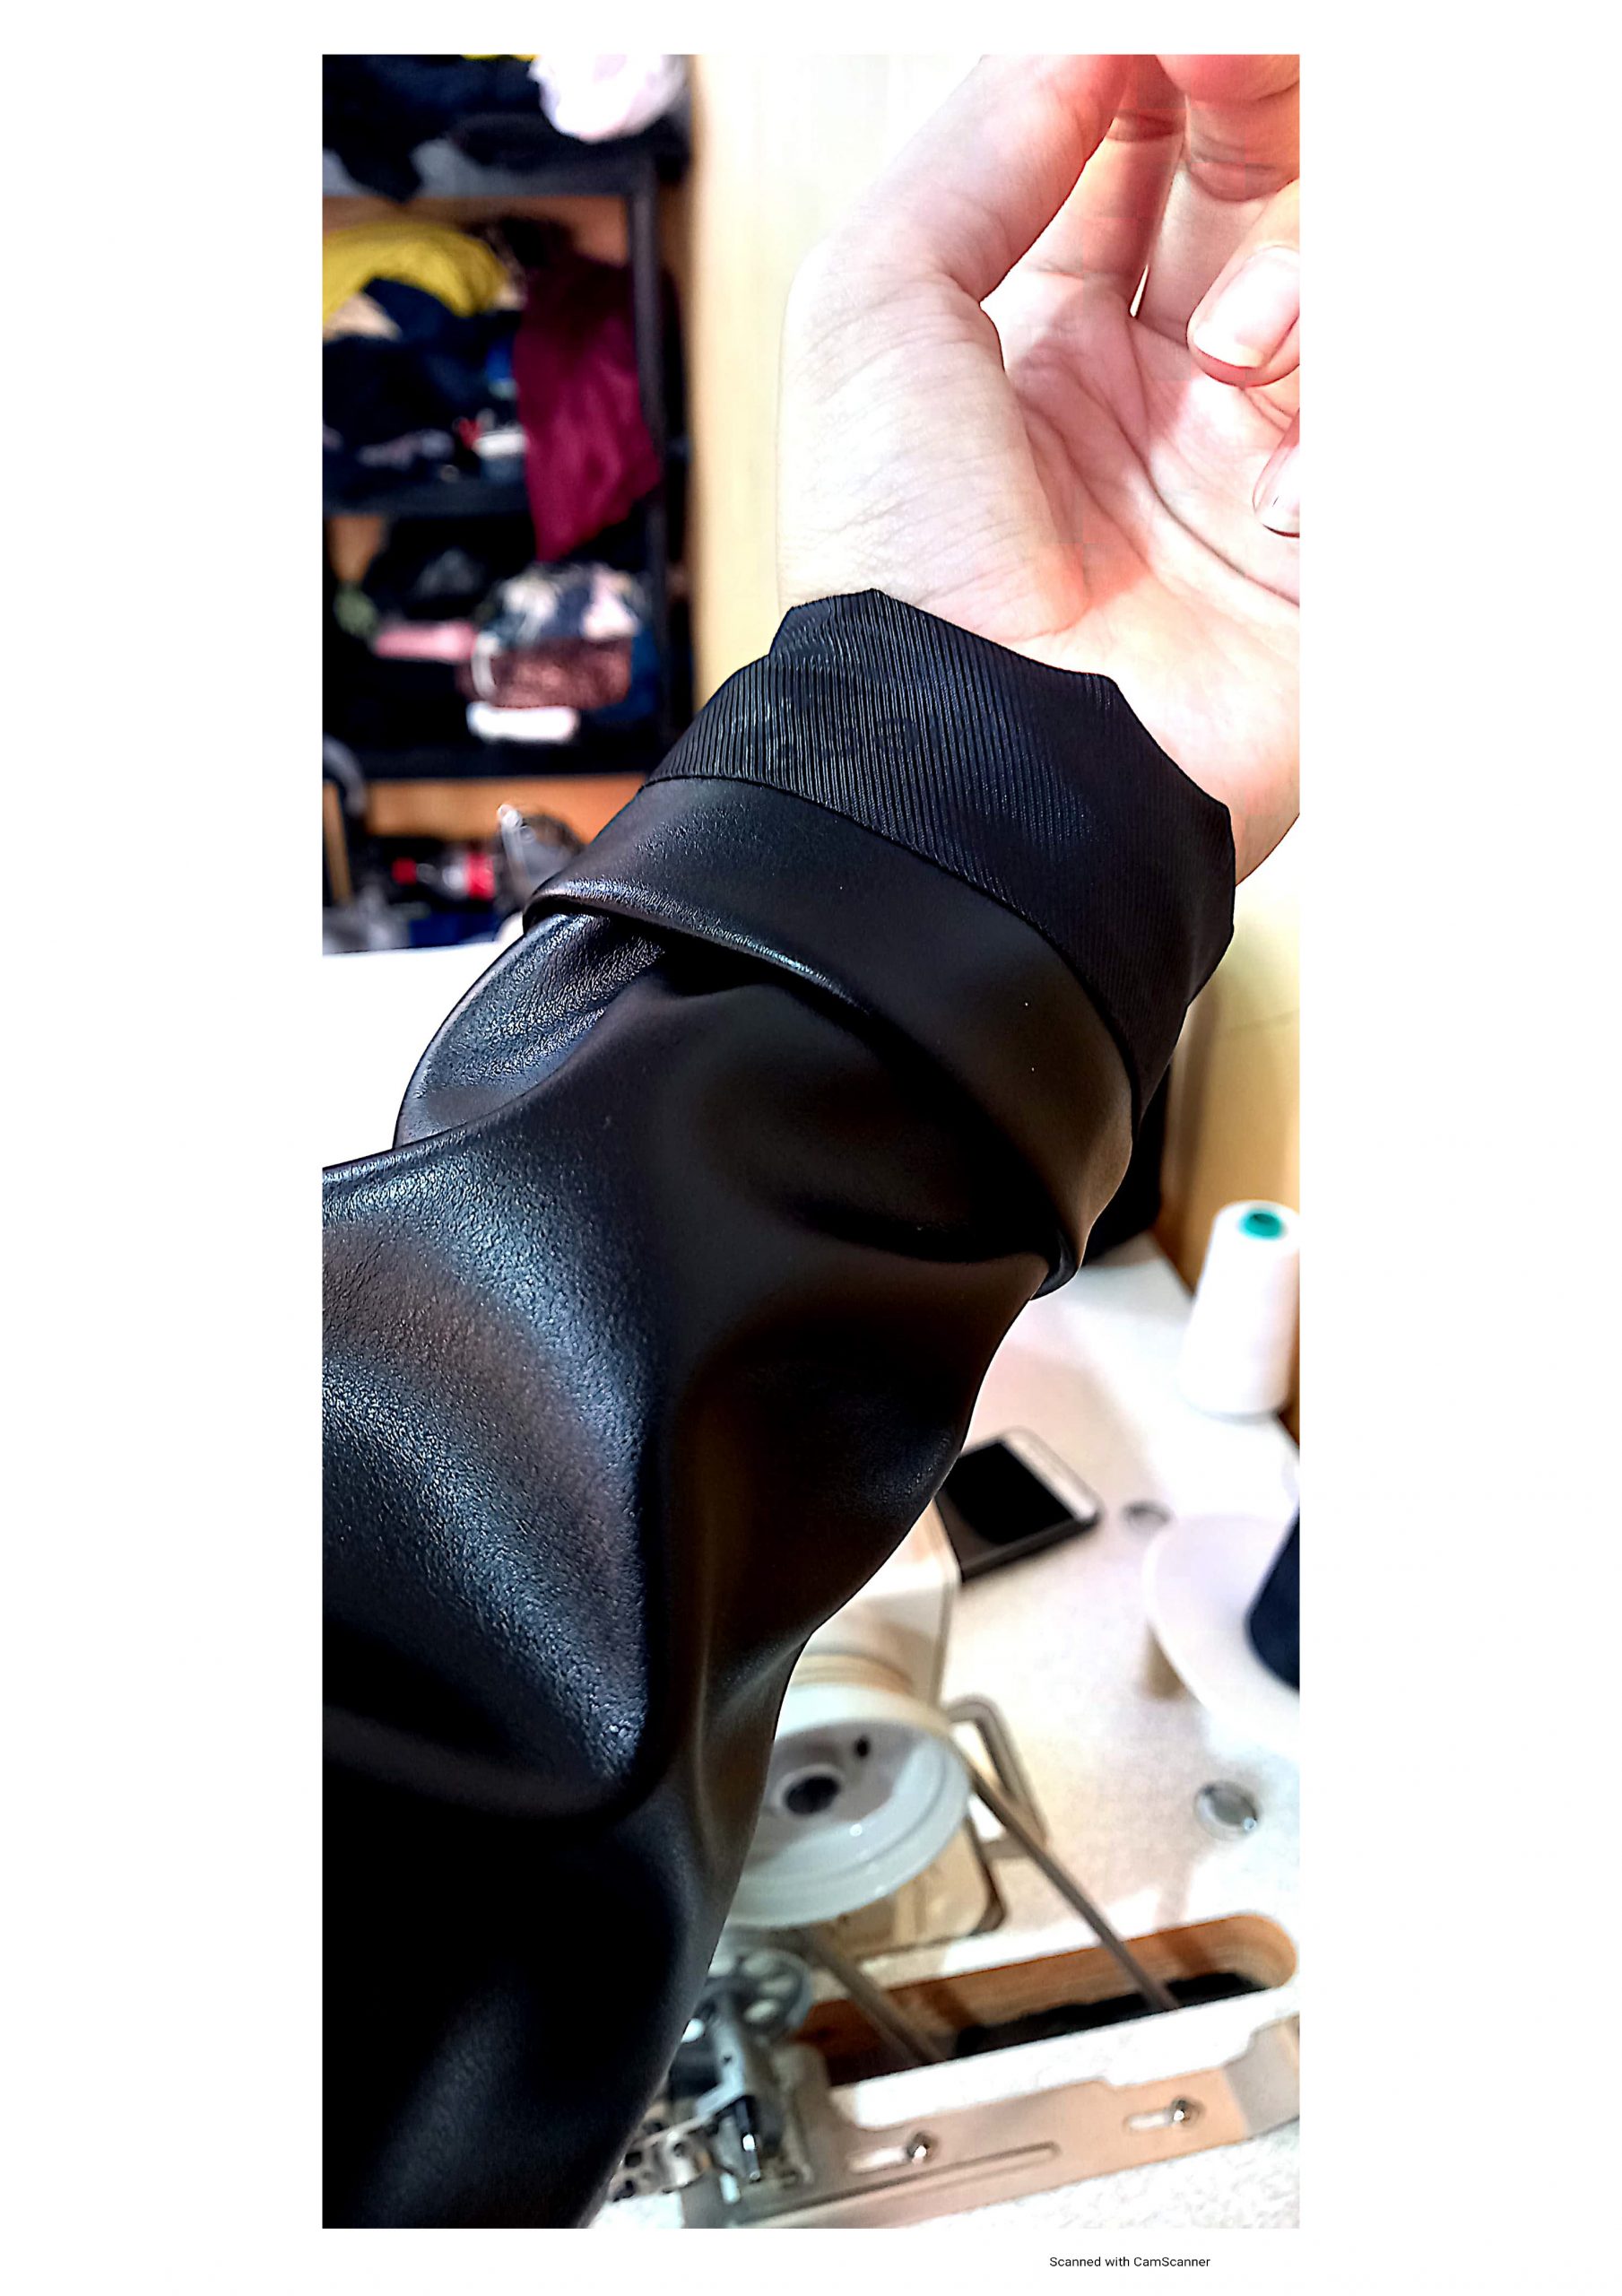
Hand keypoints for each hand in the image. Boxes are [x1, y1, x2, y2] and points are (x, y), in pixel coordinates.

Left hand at [779, 55, 1299, 880]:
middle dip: (1258, 123)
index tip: (1174, 40)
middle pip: (1252, 205)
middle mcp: (1147, 407)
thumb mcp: (874, 308)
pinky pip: (1378, 445)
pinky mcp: (1315, 567)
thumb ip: (978, 148)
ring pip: (1334, 306)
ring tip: (1232, 348)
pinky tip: (1271, 500)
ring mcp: (1237, 482)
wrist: (977, 760)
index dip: (1159, 77)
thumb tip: (1078, 42)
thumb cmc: (898, 562)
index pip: (1135, 163)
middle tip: (1243, 79)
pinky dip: (1334, 447)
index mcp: (1037, 348)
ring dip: (1298, 289)